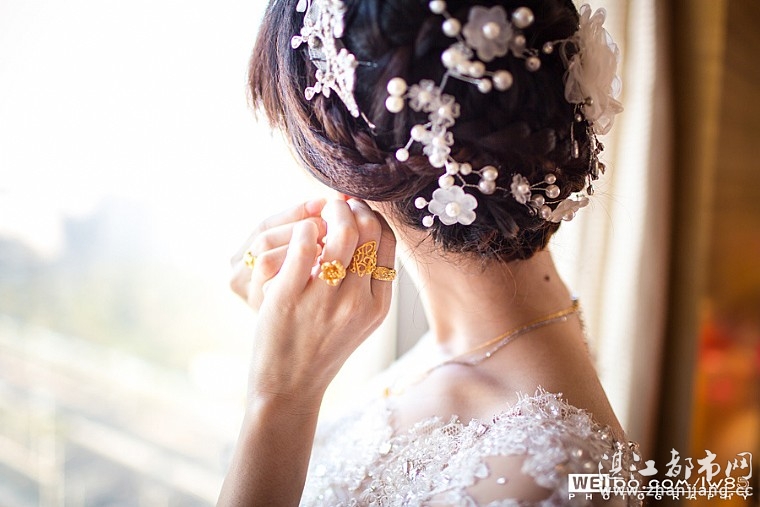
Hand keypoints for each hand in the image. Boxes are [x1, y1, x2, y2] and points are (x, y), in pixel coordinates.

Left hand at [232, 198, 396, 402]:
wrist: (290, 388)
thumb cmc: (323, 349)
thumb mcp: (360, 321)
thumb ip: (368, 282)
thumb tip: (366, 230)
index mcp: (378, 305)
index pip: (386, 242)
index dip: (372, 216)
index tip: (356, 208)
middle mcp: (357, 301)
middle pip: (368, 232)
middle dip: (353, 208)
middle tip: (337, 204)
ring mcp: (324, 300)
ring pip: (342, 234)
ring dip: (331, 213)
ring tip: (320, 212)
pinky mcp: (289, 298)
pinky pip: (304, 246)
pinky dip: (305, 229)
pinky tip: (301, 230)